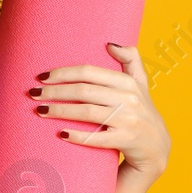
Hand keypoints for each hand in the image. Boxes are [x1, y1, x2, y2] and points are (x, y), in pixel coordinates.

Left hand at [28, 42, 169, 183]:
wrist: (157, 149)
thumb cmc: (142, 112)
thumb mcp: (141, 84)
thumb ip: (131, 60)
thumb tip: (110, 43)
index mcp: (128, 82)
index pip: (89, 72)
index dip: (63, 73)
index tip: (42, 77)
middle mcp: (130, 99)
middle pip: (84, 91)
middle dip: (55, 91)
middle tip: (33, 94)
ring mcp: (129, 120)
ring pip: (87, 112)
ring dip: (59, 111)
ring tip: (39, 111)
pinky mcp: (126, 141)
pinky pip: (97, 138)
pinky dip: (77, 135)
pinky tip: (60, 133)